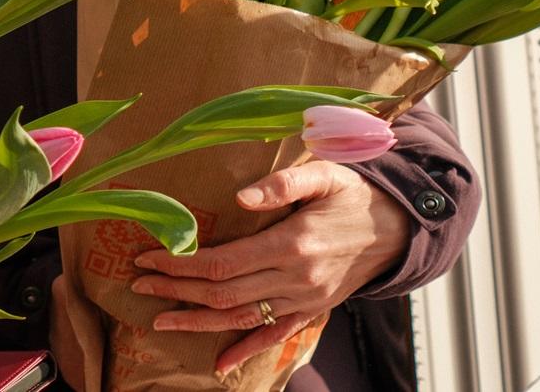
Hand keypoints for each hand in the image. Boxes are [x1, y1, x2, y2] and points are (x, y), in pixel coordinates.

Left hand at [129, 160, 412, 375]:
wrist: (399, 228)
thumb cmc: (356, 195)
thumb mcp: (324, 175)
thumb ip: (282, 184)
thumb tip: (241, 196)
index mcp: (292, 243)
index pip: (223, 261)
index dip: (182, 263)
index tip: (150, 256)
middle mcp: (296, 279)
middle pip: (223, 293)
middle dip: (177, 290)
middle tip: (140, 284)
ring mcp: (304, 300)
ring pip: (241, 319)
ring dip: (198, 323)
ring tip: (160, 321)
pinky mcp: (312, 310)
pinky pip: (275, 336)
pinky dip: (245, 351)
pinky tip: (220, 364)